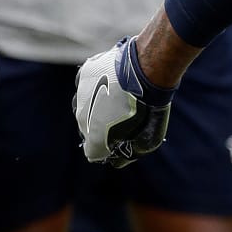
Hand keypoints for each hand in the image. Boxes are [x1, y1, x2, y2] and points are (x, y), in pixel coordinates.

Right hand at [73, 38, 175, 167]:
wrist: (147, 71)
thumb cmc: (150, 107)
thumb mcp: (147, 141)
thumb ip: (129, 154)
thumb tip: (117, 161)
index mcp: (93, 137)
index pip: (93, 152)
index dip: (107, 148)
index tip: (120, 139)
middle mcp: (80, 117)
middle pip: (88, 127)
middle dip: (102, 126)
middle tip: (125, 115)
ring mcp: (80, 94)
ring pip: (85, 104)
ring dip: (98, 104)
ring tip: (120, 98)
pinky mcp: (85, 73)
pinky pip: (87, 82)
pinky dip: (97, 83)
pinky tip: (113, 81)